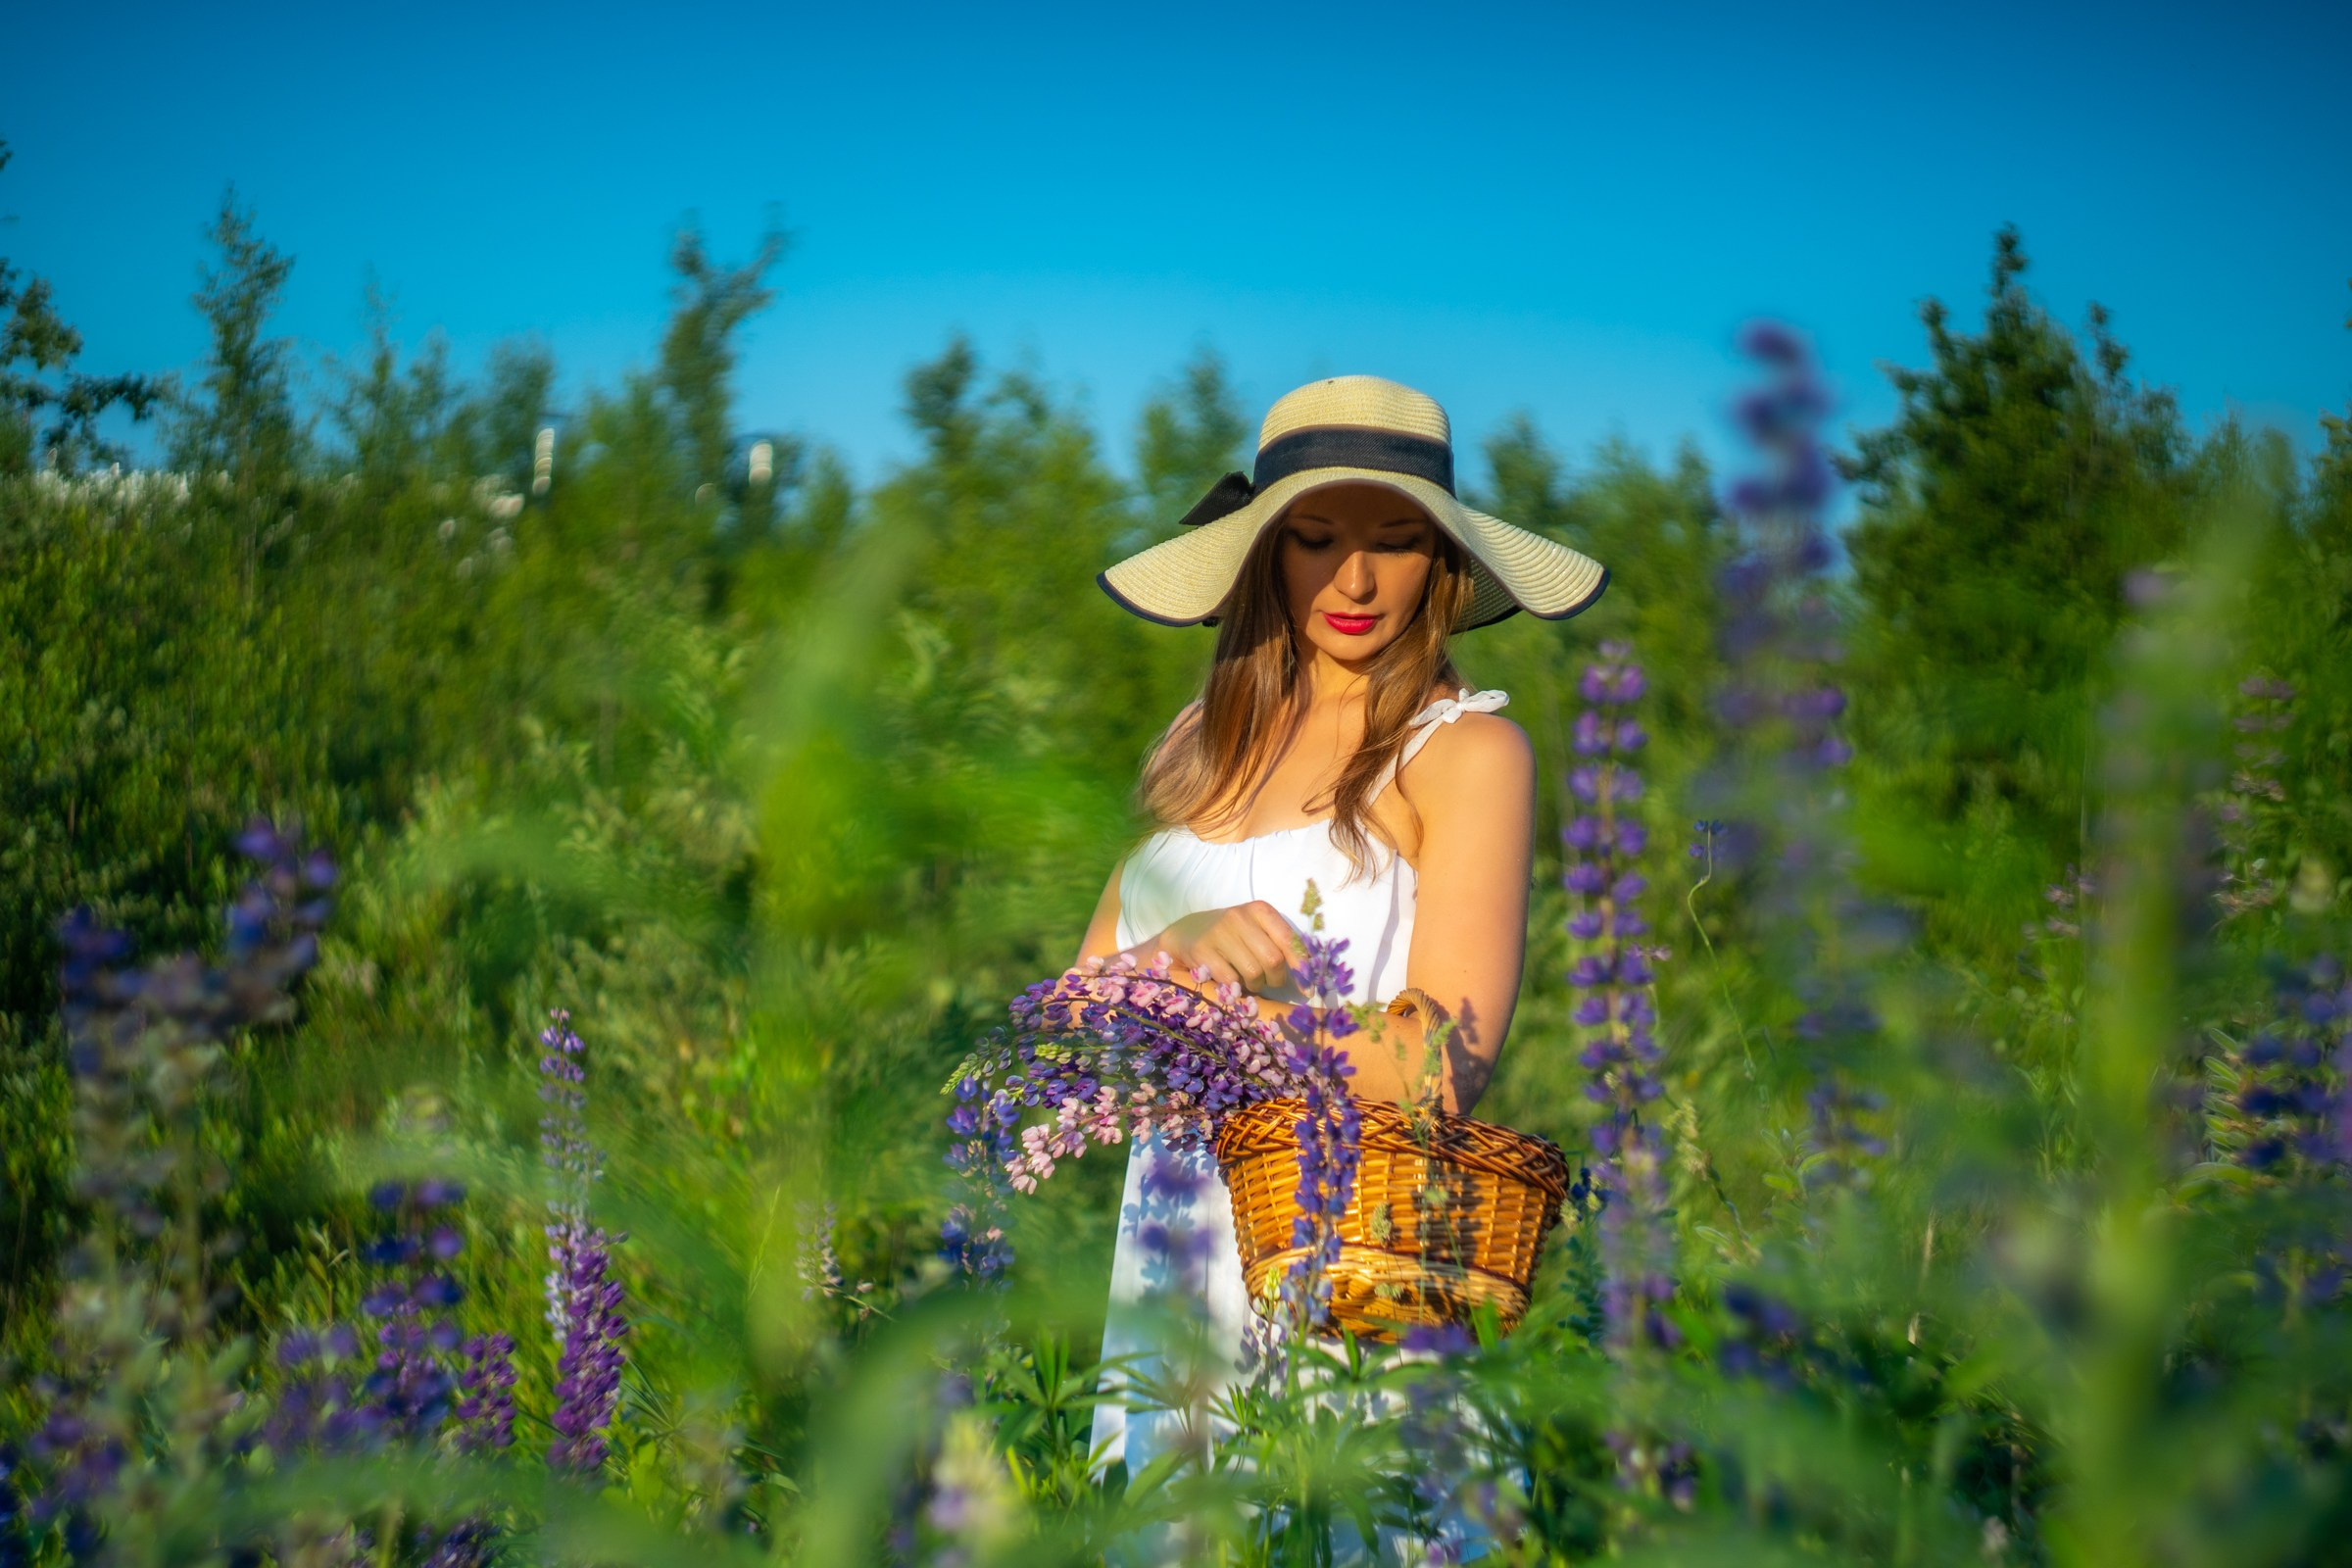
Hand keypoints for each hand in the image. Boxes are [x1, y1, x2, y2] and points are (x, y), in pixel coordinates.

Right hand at [1149, 902, 1301, 994]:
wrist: (1187, 933)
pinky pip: (1230, 980)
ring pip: (1253, 973)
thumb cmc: (1232, 936)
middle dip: (1276, 979)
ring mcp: (1219, 932)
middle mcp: (1240, 917)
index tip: (1308, 986)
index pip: (1290, 940)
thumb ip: (1280, 946)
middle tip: (1269, 982)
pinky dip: (1235, 988)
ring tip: (1248, 980)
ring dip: (1255, 985)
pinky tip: (1231, 982)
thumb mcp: (1257, 931)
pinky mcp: (1201, 950)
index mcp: (1260, 910)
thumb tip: (1307, 976)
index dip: (1301, 966)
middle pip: (1273, 960)